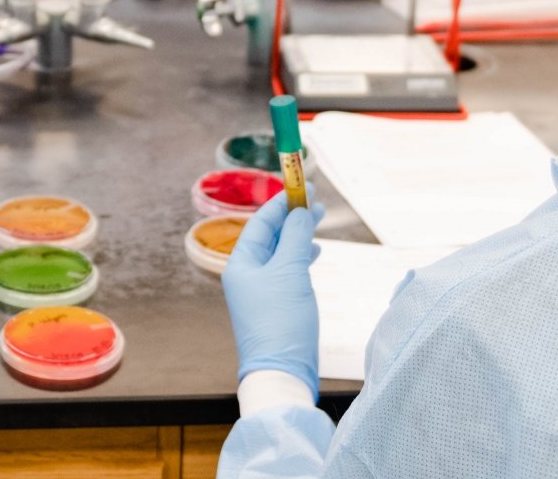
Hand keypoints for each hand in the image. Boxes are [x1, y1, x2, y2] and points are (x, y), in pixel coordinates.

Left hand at [222, 193, 320, 396]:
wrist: (281, 372)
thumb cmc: (281, 320)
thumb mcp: (290, 271)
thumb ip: (295, 236)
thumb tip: (300, 211)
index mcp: (240, 263)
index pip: (260, 223)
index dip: (282, 202)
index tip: (303, 186)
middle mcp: (245, 275)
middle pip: (269, 236)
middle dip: (292, 217)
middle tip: (317, 201)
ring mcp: (259, 292)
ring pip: (278, 253)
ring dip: (298, 235)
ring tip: (317, 221)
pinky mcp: (274, 307)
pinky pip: (285, 271)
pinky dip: (300, 257)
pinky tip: (313, 252)